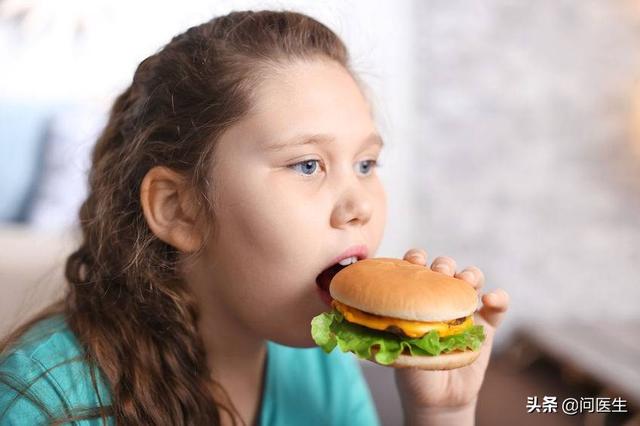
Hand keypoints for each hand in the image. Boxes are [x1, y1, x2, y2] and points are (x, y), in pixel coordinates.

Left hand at [394, 249, 509, 423]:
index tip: (415, 261)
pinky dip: (499, 297)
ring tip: (467, 283)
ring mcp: (465, 309)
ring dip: (471, 274)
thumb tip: (379, 320)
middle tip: (441, 273)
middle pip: (446, 268)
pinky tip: (491, 299)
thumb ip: (396, 334)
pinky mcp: (487, 325)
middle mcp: (441, 297)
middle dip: (444, 265)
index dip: (416, 258)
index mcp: (418, 297)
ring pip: (472, 279)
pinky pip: (498, 305)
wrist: (439, 398)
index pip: (416, 268)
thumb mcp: (401, 350)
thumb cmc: (415, 371)